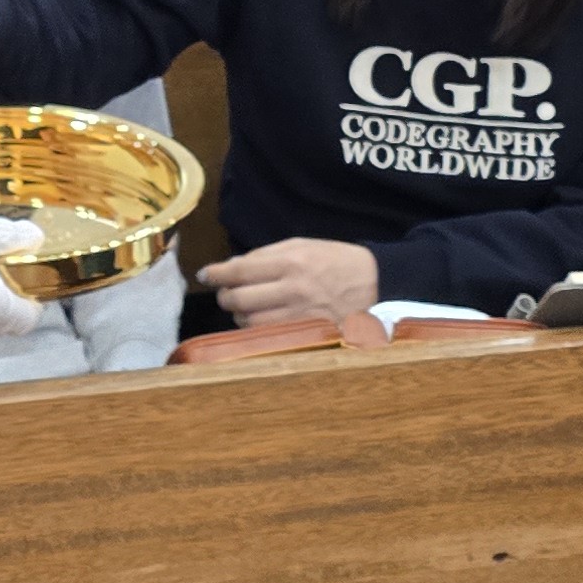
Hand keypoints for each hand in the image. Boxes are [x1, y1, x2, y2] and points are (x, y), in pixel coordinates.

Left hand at [200, 238, 381, 326]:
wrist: (377, 282)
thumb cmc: (337, 261)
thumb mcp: (303, 245)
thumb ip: (267, 255)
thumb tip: (233, 265)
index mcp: (291, 262)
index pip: (240, 270)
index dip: (216, 273)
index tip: (205, 274)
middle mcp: (293, 289)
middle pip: (239, 299)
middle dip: (225, 296)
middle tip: (226, 293)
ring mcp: (300, 315)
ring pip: (249, 323)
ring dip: (239, 316)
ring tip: (245, 308)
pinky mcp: (307, 333)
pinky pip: (268, 337)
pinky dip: (256, 331)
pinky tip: (259, 322)